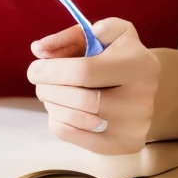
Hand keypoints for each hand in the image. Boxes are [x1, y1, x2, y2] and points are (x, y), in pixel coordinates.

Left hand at [27, 19, 160, 154]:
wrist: (143, 86)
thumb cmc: (117, 54)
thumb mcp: (102, 33)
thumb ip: (70, 36)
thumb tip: (38, 49)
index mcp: (139, 62)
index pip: (84, 72)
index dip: (52, 71)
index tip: (34, 69)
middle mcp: (143, 95)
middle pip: (81, 100)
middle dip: (50, 90)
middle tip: (40, 84)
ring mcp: (136, 124)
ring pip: (77, 120)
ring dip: (53, 106)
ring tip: (51, 96)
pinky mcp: (127, 143)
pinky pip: (78, 138)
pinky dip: (60, 123)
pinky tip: (62, 111)